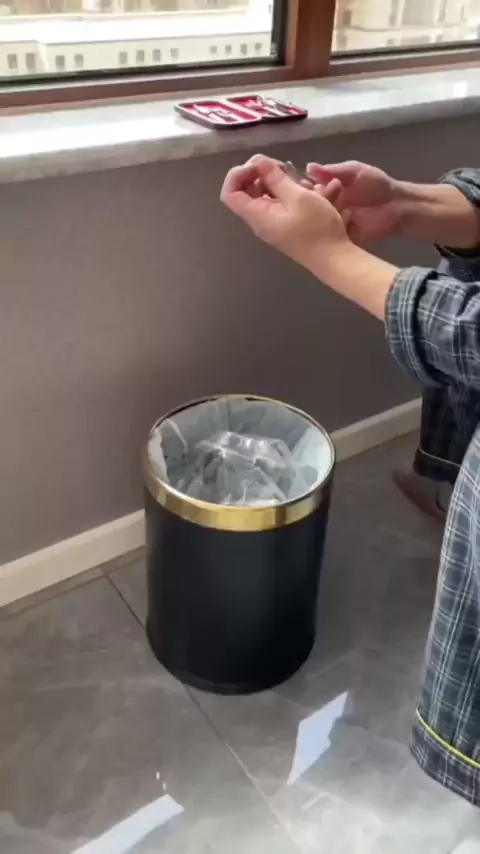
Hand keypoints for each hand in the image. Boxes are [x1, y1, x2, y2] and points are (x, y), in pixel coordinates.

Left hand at [220, 155, 348, 267]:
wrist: (334, 259)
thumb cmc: (317, 229)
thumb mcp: (298, 197)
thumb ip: (276, 178)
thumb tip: (258, 162)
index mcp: (257, 215)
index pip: (230, 192)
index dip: (238, 173)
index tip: (260, 165)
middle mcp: (260, 220)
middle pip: (246, 191)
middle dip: (261, 173)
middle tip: (282, 167)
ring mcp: (272, 223)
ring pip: (264, 195)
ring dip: (278, 181)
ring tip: (298, 178)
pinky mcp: (284, 224)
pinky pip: (277, 203)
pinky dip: (287, 191)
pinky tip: (306, 188)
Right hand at [306, 160, 400, 242]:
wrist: (398, 206)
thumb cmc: (379, 185)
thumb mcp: (356, 171)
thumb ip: (334, 170)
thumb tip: (309, 166)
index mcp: (330, 190)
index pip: (310, 189)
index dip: (304, 188)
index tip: (300, 185)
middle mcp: (329, 207)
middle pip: (312, 207)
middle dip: (311, 202)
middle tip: (314, 197)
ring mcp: (335, 223)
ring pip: (320, 222)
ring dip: (322, 216)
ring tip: (326, 209)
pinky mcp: (343, 237)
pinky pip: (332, 236)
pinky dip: (332, 231)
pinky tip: (334, 224)